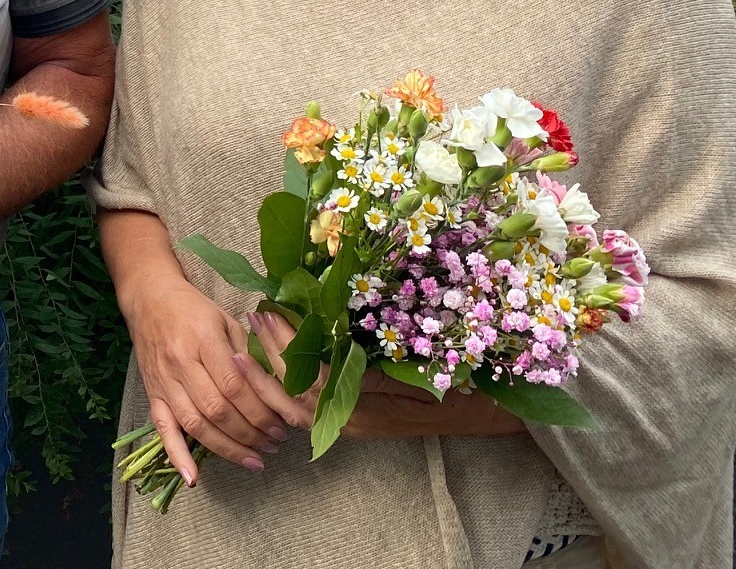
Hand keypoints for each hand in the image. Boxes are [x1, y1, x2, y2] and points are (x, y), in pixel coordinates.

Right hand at [125, 277, 302, 479]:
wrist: (150, 299)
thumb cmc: (194, 309)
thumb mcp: (225, 320)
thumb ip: (248, 353)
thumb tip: (276, 389)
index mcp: (203, 338)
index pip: (234, 385)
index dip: (259, 410)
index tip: (280, 425)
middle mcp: (181, 362)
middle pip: (217, 408)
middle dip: (250, 433)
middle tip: (274, 443)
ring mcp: (164, 381)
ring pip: (195, 423)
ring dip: (227, 448)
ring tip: (255, 460)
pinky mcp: (152, 394)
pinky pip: (163, 429)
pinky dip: (177, 456)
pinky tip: (194, 478)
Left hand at [248, 312, 523, 440]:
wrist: (486, 416)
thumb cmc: (459, 388)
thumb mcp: (418, 372)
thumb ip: (374, 369)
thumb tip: (331, 347)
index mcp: (365, 409)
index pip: (309, 380)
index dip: (284, 347)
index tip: (268, 312)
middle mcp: (351, 421)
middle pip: (293, 397)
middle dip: (266, 359)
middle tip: (251, 317)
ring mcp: (351, 423)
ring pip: (297, 407)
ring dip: (271, 374)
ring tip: (249, 337)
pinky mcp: (354, 419)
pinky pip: (311, 408)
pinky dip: (288, 386)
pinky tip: (275, 360)